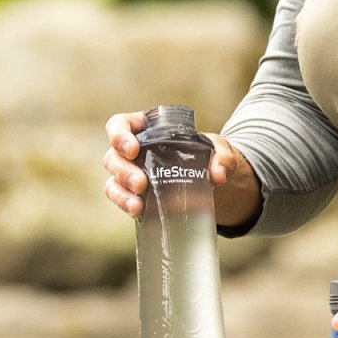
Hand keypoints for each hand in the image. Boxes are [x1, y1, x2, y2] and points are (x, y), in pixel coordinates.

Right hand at [102, 111, 262, 227]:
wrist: (210, 184)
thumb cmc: (209, 157)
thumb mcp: (220, 151)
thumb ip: (223, 158)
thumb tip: (217, 176)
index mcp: (146, 130)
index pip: (120, 125)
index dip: (119, 135)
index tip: (133, 149)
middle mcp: (133, 151)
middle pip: (113, 156)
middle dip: (123, 170)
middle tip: (142, 183)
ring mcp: (130, 175)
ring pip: (113, 180)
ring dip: (121, 192)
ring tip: (138, 205)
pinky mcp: (134, 196)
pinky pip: (121, 199)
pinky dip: (126, 205)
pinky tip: (138, 212)